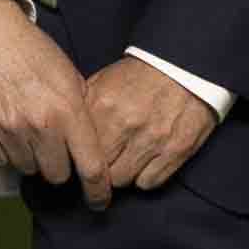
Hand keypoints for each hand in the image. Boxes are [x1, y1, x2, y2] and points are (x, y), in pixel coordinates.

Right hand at [0, 0, 86, 190]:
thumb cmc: (31, 51)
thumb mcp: (72, 77)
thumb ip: (83, 113)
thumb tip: (93, 145)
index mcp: (68, 110)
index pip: (90, 166)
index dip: (98, 190)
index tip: (99, 200)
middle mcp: (39, 124)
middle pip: (57, 175)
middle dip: (59, 165)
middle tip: (54, 143)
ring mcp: (9, 129)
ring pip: (28, 169)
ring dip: (32, 156)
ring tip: (29, 128)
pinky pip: (1, 161)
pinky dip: (7, 150)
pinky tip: (9, 126)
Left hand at [70, 57, 215, 209]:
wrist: (184, 66)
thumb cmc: (140, 76)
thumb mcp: (103, 81)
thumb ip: (83, 108)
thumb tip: (63, 133)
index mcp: (104, 105)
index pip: (78, 149)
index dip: (77, 158)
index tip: (78, 160)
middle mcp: (127, 124)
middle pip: (98, 170)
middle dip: (97, 170)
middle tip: (101, 165)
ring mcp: (153, 139)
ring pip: (123, 180)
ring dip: (120, 174)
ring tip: (123, 162)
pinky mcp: (176, 150)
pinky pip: (149, 182)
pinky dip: (144, 178)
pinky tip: (143, 164)